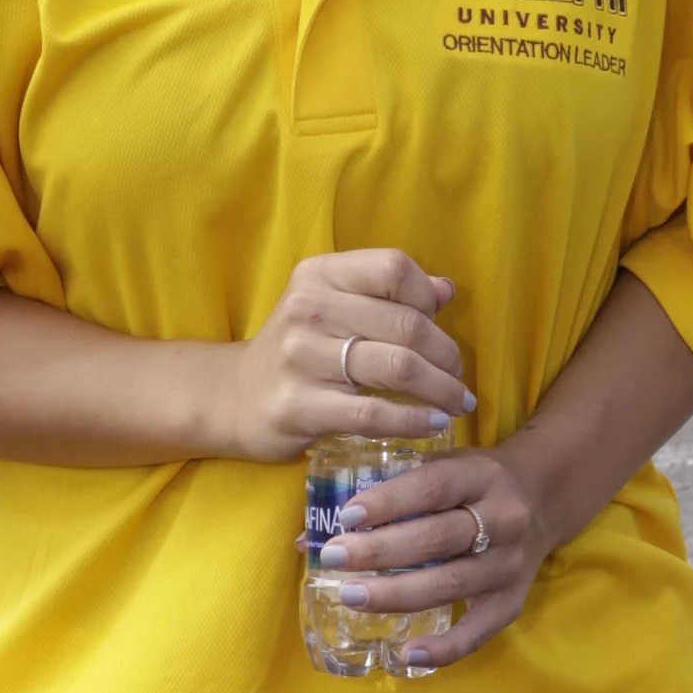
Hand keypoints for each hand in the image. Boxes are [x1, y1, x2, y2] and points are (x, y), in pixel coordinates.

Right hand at [214, 248, 472, 460]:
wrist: (234, 397)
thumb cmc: (299, 349)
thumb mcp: (335, 307)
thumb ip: (389, 295)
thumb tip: (445, 290)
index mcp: (320, 274)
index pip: (394, 268)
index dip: (428, 298)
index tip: (440, 327)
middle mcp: (307, 308)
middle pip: (405, 324)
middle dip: (446, 355)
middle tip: (458, 377)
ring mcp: (300, 357)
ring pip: (397, 367)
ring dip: (441, 389)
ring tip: (456, 402)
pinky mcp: (298, 406)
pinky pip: (374, 414)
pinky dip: (415, 421)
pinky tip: (434, 424)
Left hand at [315, 442, 543, 669]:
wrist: (541, 498)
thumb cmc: (470, 482)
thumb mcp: (441, 465)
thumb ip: (386, 491)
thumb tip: (306, 534)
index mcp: (481, 475)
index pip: (432, 487)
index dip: (389, 502)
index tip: (347, 516)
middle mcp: (503, 518)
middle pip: (438, 538)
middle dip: (381, 550)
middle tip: (335, 556)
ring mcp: (509, 563)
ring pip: (451, 582)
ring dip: (397, 593)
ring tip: (350, 596)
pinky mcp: (512, 600)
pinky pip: (479, 631)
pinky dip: (445, 648)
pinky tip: (408, 655)